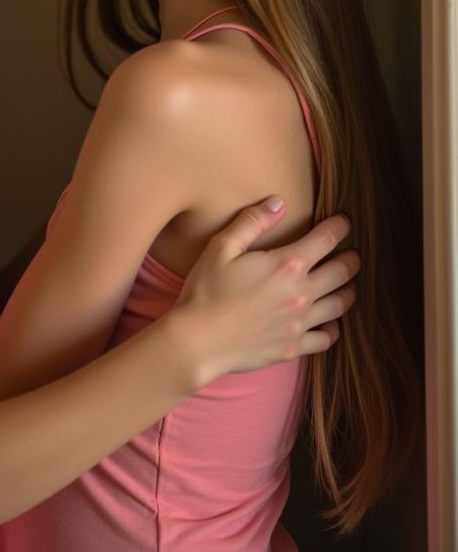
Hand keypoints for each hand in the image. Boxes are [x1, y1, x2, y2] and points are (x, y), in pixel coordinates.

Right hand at [176, 198, 358, 384]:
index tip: (344, 222)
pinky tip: (329, 322)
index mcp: (286, 265)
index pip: (326, 240)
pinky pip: (326, 338)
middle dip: (351, 259)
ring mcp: (299, 323)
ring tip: (348, 285)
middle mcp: (301, 294)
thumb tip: (278, 203)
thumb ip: (251, 222)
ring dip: (348, 291)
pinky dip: (333, 328)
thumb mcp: (221, 248)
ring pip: (339, 305)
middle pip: (342, 273)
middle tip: (353, 254)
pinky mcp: (293, 347)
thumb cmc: (206, 291)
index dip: (340, 227)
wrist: (198, 341)